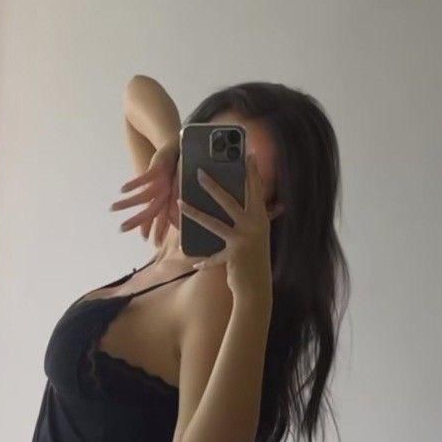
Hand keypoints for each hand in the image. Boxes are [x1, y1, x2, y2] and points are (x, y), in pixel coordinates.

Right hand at [110, 137, 179, 245]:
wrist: (177, 147)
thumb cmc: (170, 172)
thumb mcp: (166, 191)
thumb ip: (156, 209)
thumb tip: (145, 230)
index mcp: (170, 199)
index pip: (163, 219)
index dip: (158, 231)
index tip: (152, 244)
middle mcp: (167, 193)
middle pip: (152, 211)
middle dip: (137, 221)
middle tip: (121, 229)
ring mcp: (162, 181)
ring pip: (143, 197)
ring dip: (127, 203)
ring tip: (112, 207)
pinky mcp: (157, 169)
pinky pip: (143, 179)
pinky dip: (132, 185)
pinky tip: (121, 190)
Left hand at [177, 154, 281, 301]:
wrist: (258, 288)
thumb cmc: (255, 260)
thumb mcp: (258, 236)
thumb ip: (256, 219)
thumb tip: (262, 204)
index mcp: (260, 218)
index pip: (255, 190)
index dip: (252, 172)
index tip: (248, 154)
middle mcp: (254, 226)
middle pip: (230, 201)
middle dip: (213, 186)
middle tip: (199, 172)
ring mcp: (244, 240)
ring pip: (215, 223)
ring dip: (195, 213)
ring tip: (180, 203)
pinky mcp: (234, 255)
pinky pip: (215, 256)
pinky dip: (205, 261)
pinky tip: (195, 262)